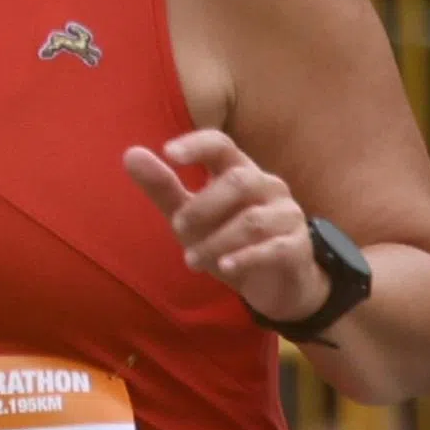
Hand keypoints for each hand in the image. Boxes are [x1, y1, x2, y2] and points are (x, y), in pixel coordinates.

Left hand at [122, 130, 331, 327]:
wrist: (276, 284)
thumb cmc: (230, 242)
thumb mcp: (191, 217)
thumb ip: (164, 188)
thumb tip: (130, 154)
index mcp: (241, 172)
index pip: (222, 145)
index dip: (197, 145)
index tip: (168, 154)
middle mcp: (269, 187)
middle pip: (240, 181)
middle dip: (202, 206)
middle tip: (177, 228)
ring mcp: (288, 216)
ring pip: (252, 220)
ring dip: (215, 241)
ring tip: (192, 260)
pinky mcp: (298, 248)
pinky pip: (273, 248)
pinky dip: (245, 257)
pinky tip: (225, 267)